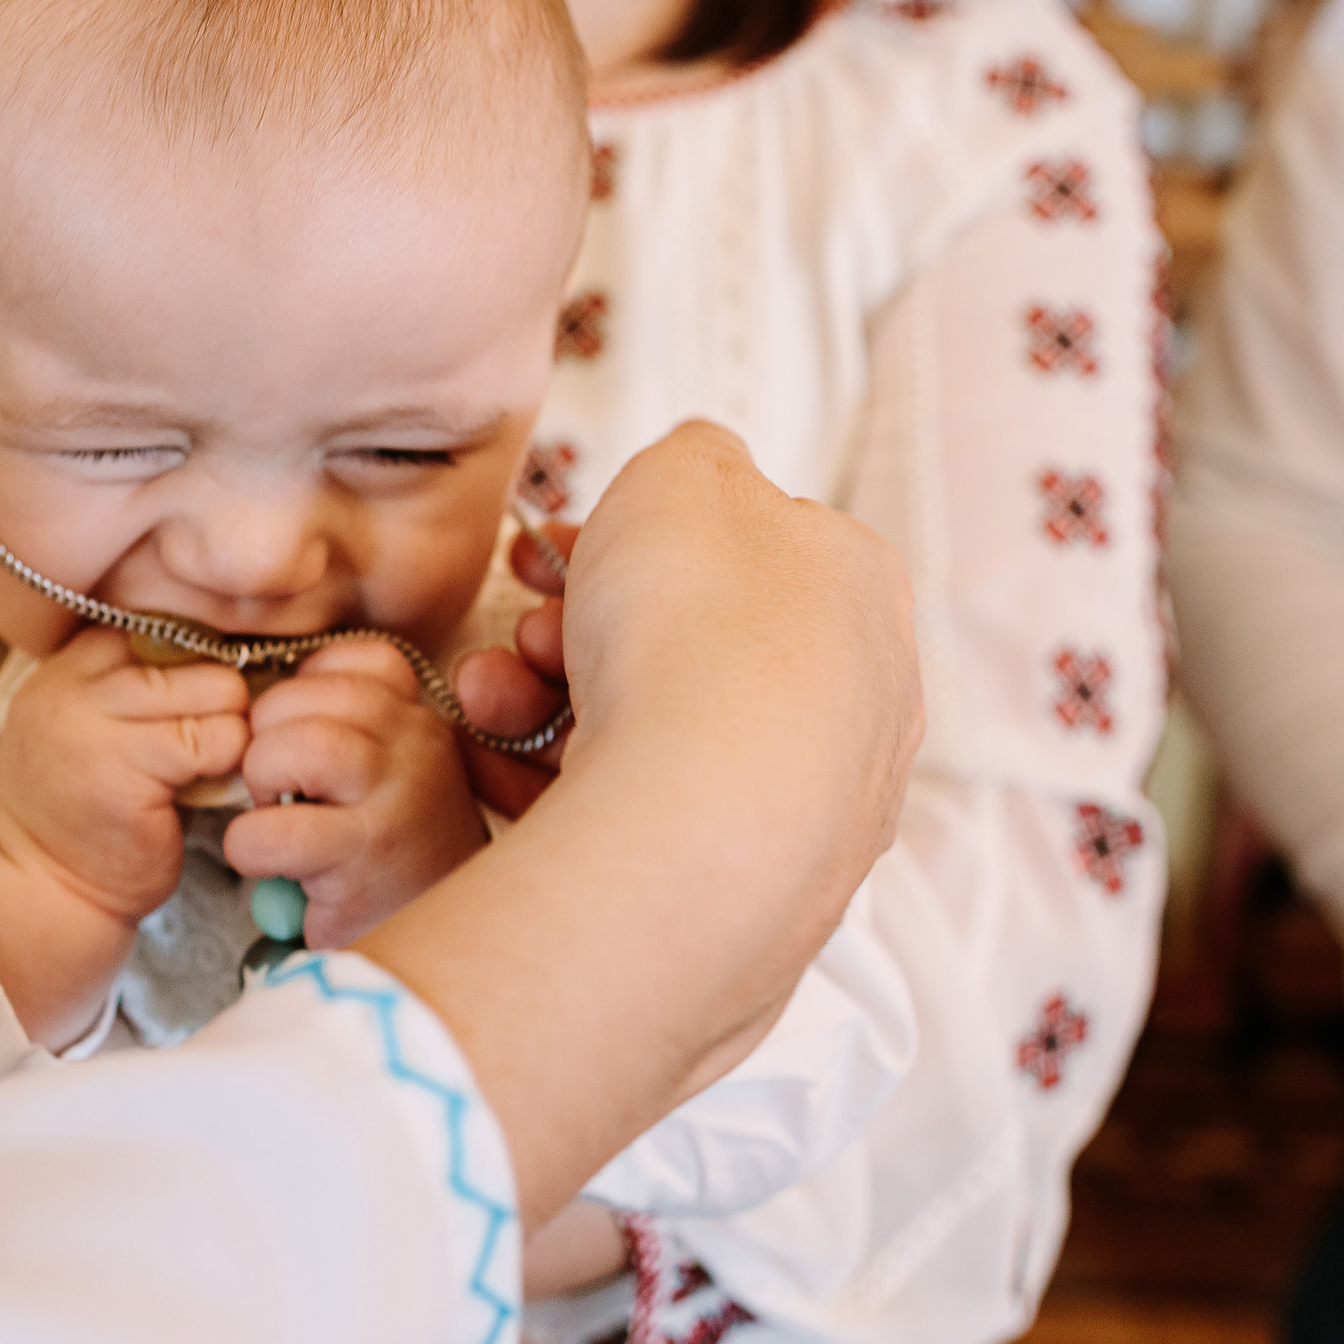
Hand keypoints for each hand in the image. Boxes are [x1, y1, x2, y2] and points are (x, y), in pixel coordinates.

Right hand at [0, 628, 248, 1045]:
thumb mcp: (98, 727)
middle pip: (201, 653)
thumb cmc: (85, 811)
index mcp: (71, 664)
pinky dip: (229, 766)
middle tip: (210, 744)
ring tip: (205, 769)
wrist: (45, 891)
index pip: (171, 626)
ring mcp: (97, 722)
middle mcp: (76, 683)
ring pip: (219, 693)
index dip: (203, 663)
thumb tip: (243, 657)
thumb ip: (146, 687)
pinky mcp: (128, 767)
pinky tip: (204, 792)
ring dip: (231, 734)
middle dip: (222, 699)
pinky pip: (218, 742)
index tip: (203, 705)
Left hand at [222, 639, 487, 948]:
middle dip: (264, 739)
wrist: (448, 954)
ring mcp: (397, 800)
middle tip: (278, 789)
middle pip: (302, 695)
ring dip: (259, 783)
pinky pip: (268, 832)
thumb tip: (259, 697)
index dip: (301, 693)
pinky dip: (249, 847)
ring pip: (291, 746)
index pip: (350, 657)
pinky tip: (272, 867)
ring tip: (276, 817)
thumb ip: (349, 726)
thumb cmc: (393, 860)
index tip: (299, 738)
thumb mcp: (390, 777)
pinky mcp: (364, 861)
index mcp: (419, 719)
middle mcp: (418, 746)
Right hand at [359, 422, 921, 1225]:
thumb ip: (692, 455)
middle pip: (683, 645)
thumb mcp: (683, 471)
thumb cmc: (699, 630)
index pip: (735, 547)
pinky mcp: (759, 888)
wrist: (701, 820)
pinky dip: (565, 793)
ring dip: (547, 706)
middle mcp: (855, 697)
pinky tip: (500, 776)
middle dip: (574, 631)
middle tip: (518, 631)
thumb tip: (701, 468)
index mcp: (858, 586)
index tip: (552, 552)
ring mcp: (813, 801)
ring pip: (652, 734)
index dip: (629, 541)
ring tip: (486, 704)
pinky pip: (642, 823)